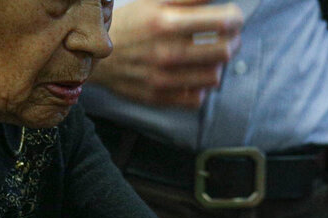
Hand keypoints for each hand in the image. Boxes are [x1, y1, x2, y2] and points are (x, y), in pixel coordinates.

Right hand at [90, 0, 242, 108]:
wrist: (93, 55)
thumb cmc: (130, 23)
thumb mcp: (153, 1)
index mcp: (165, 22)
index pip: (222, 21)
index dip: (235, 18)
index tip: (233, 17)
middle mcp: (167, 52)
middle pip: (224, 51)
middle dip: (233, 41)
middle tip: (229, 36)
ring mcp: (164, 78)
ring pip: (215, 76)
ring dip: (217, 65)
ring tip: (211, 56)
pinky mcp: (160, 97)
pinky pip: (197, 98)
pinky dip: (201, 87)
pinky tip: (194, 75)